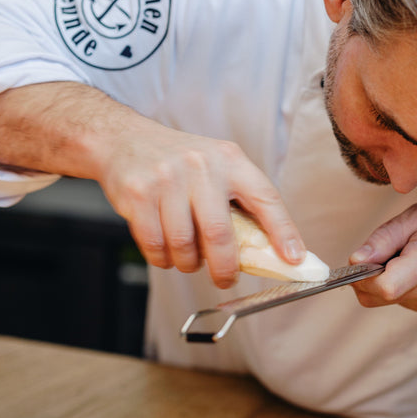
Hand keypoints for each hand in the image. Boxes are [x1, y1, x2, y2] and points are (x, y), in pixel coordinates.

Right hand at [100, 123, 305, 287]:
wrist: (123, 138)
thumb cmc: (178, 160)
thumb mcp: (217, 166)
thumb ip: (240, 201)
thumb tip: (270, 249)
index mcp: (230, 159)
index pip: (266, 198)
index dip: (283, 232)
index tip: (293, 259)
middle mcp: (201, 166)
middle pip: (219, 234)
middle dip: (225, 268)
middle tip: (226, 279)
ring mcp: (167, 179)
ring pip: (184, 246)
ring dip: (188, 264)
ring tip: (189, 258)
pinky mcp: (138, 194)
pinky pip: (155, 246)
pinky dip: (163, 259)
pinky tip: (166, 251)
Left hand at [349, 198, 416, 313]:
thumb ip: (384, 238)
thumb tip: (355, 260)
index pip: (382, 287)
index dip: (362, 274)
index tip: (364, 257)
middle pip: (377, 296)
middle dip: (369, 275)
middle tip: (387, 249)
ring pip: (385, 299)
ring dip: (385, 278)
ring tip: (409, 253)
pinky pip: (399, 299)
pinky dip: (398, 283)